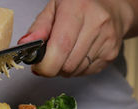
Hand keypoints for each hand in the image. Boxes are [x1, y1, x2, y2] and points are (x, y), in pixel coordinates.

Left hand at [18, 0, 133, 76]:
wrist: (113, 8)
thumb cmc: (80, 6)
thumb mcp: (54, 8)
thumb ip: (39, 27)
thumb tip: (24, 45)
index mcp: (77, 9)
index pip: (60, 46)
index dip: (46, 64)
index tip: (38, 66)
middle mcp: (96, 23)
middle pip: (67, 64)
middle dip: (53, 68)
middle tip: (49, 58)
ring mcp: (106, 40)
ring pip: (75, 71)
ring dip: (64, 68)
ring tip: (65, 53)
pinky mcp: (111, 54)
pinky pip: (86, 73)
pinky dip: (76, 69)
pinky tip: (78, 54)